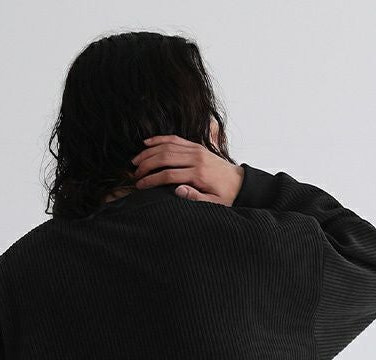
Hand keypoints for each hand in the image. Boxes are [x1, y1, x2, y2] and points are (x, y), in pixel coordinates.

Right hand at [130, 134, 244, 205]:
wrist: (240, 183)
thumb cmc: (226, 196)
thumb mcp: (214, 203)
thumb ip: (196, 198)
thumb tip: (177, 191)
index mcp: (199, 174)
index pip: (168, 175)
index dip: (152, 180)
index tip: (140, 185)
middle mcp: (197, 159)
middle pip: (165, 158)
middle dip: (146, 165)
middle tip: (135, 174)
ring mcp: (196, 150)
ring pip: (167, 146)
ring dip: (149, 152)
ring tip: (136, 161)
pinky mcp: (197, 146)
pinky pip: (175, 139)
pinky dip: (160, 140)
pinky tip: (148, 143)